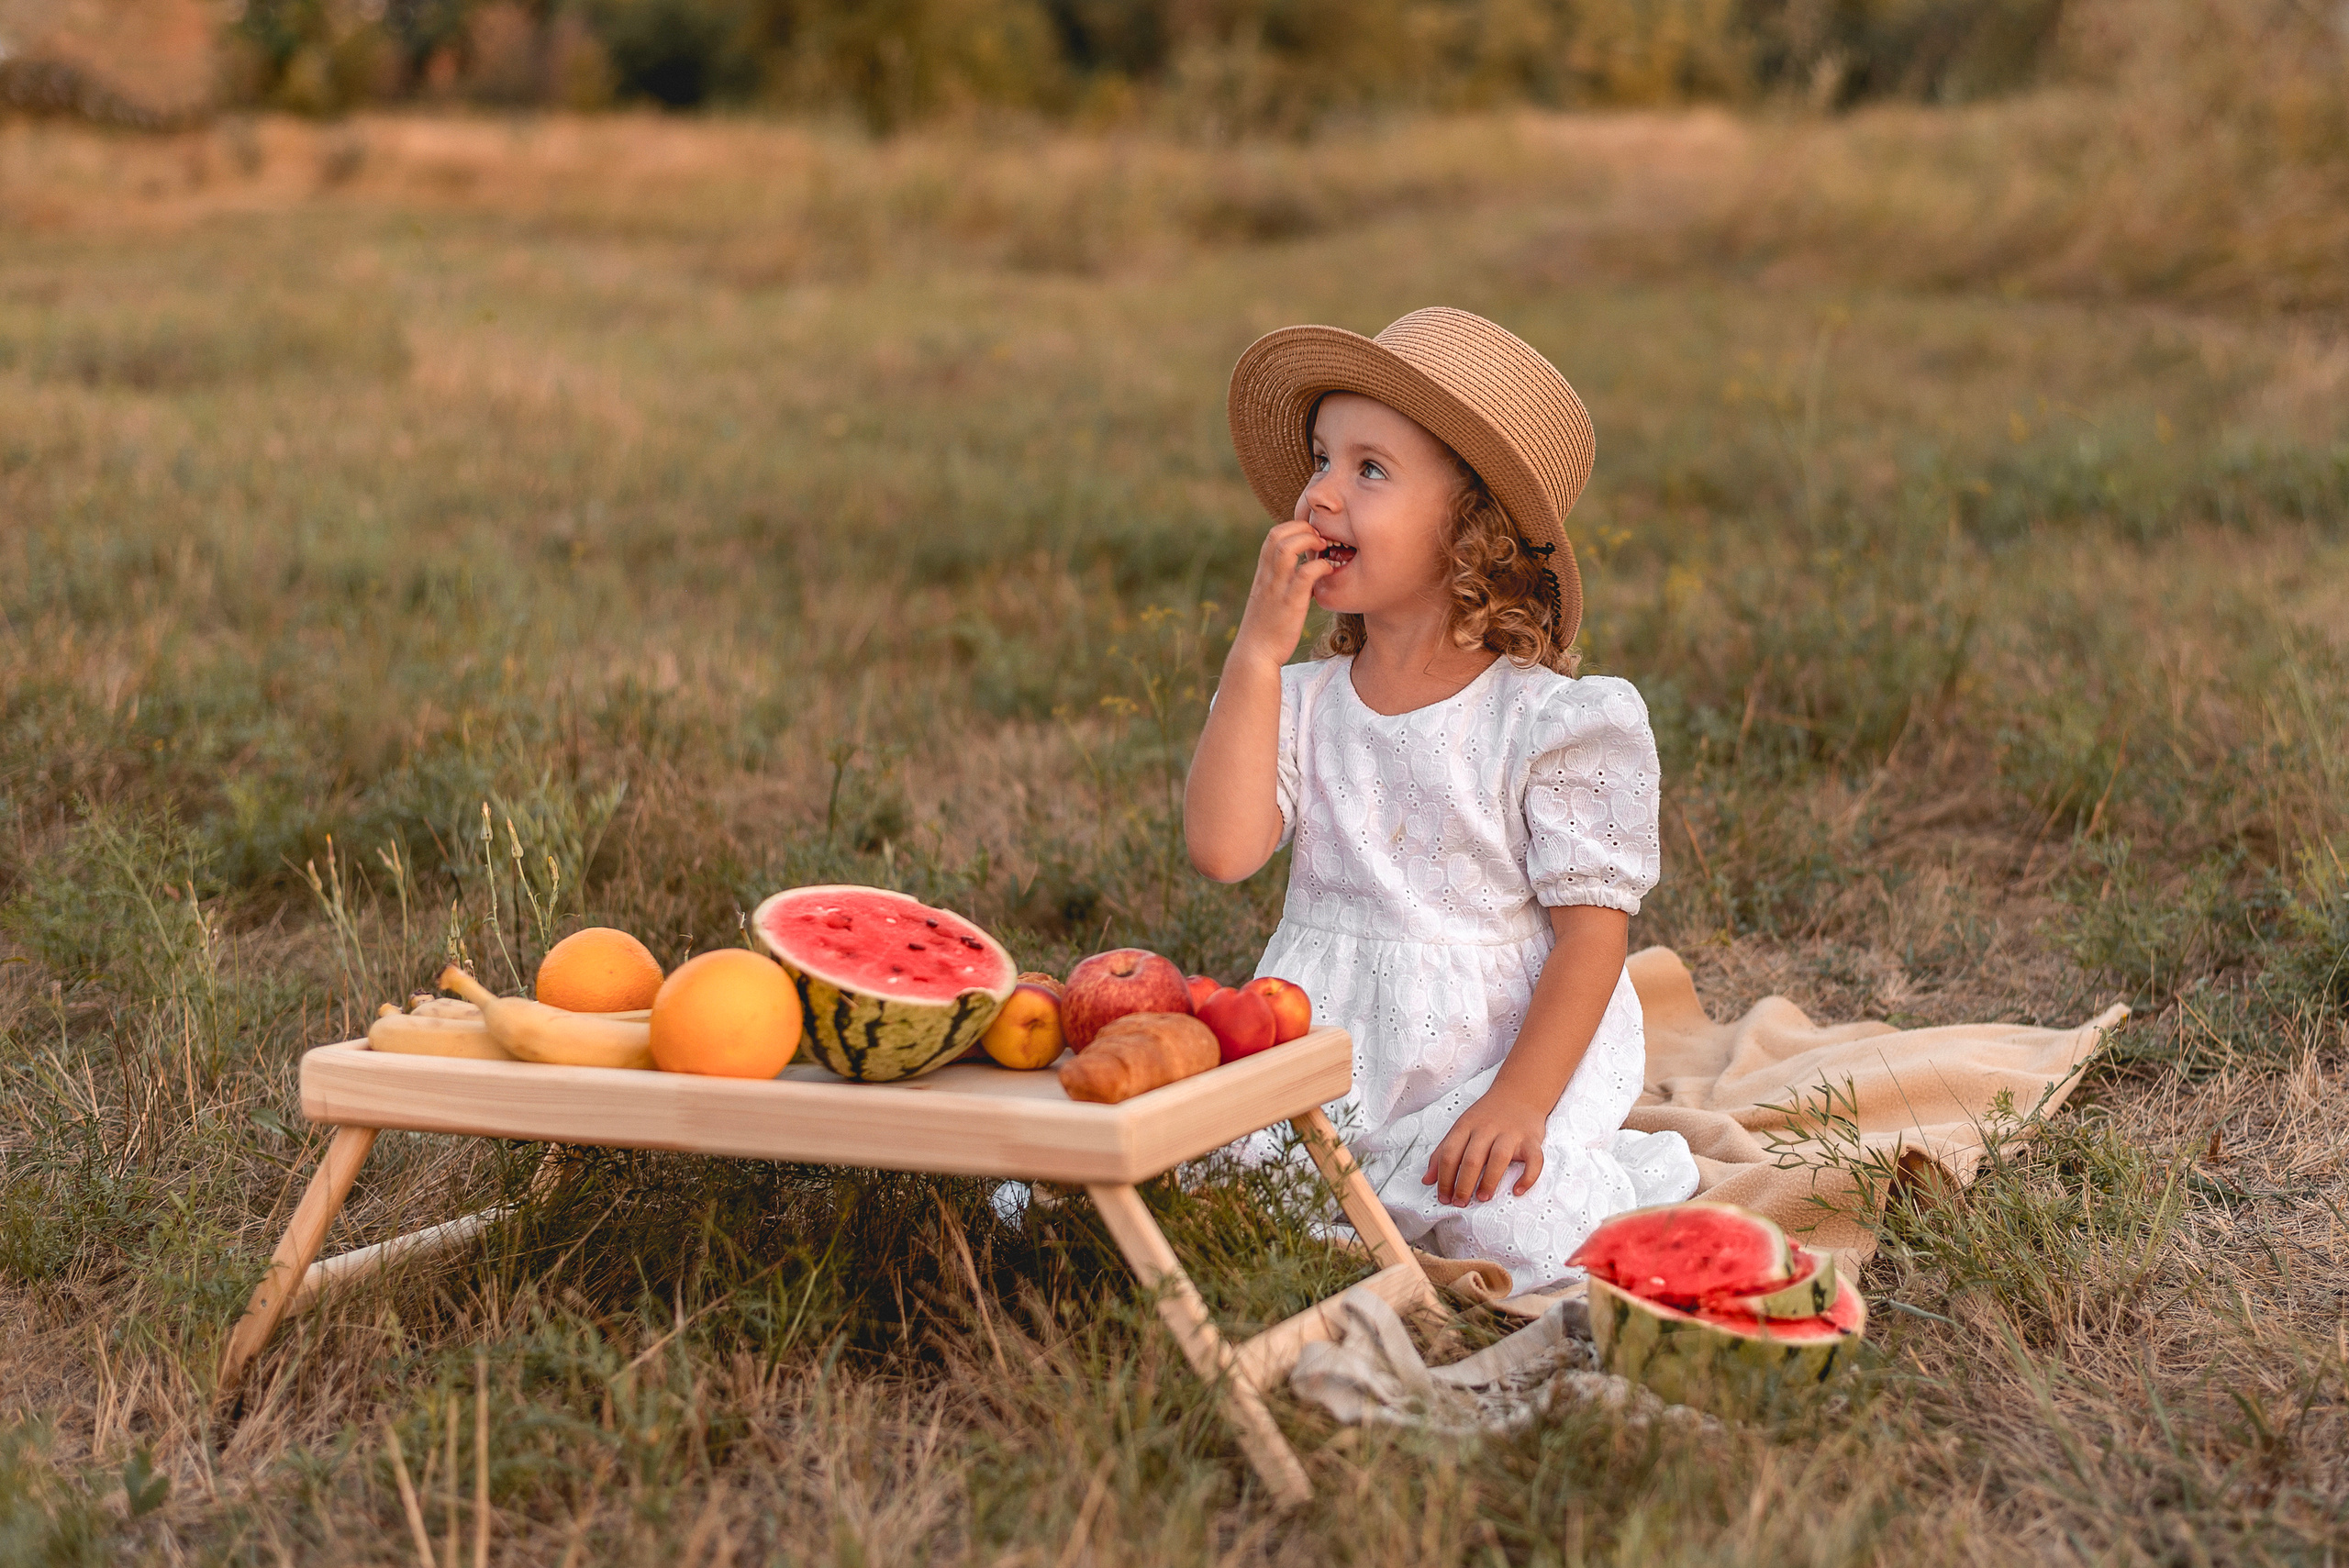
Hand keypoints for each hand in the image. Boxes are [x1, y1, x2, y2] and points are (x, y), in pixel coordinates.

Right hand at [1228, 516, 1334, 668]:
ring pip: (1287, 548)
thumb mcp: (1271, 597)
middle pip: (1277, 535)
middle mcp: (1267, 576)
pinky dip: (1320, 566)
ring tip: (1324, 549)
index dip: (1294, 527)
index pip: (1273, 535)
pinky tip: (1329, 572)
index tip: (1311, 537)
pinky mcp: (1290, 603)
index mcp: (1263, 573)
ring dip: (1309, 541)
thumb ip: (1283, 581)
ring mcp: (1277, 588)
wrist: (1255, 654)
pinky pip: (1305, 574)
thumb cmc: (1267, 627)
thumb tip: (1305, 571)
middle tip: (1321, 539)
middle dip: (1302, 528)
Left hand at [1422, 1090, 1547, 1205]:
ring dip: (1489, 1181)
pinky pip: (1534, 1160)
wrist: (1519, 1093)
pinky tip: (1517, 1190)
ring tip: (1482, 1198)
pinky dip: (1528, 1177)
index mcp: (1466, 1126)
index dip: (1443, 1178)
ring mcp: (1511, 1134)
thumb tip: (1426, 1180)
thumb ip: (1442, 1153)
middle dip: (1463, 1184)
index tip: (1443, 1198)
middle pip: (1472, 1158)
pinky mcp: (1532, 1140)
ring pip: (1499, 1159)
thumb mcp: (1460, 1128)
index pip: (1449, 1153)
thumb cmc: (1487, 1116)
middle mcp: (1487, 1128)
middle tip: (1460, 1203)